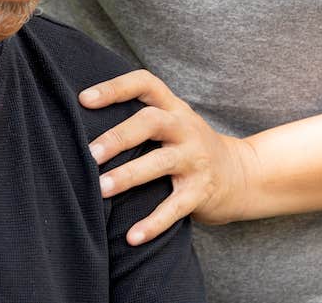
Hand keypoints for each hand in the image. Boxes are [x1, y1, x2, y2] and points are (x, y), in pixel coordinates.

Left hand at [80, 69, 255, 244]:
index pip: (145, 84)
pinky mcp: (202, 191)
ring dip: (129, 175)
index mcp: (173, 107)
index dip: (115, 87)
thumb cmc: (189, 146)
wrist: (241, 175)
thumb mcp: (173, 122)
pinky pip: (175, 207)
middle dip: (119, 136)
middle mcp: (185, 128)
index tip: (84, 99)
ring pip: (161, 163)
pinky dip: (153, 223)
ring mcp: (195, 159)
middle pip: (151, 121)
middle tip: (90, 153)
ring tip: (101, 190)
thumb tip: (81, 122)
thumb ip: (140, 117)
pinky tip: (132, 237)